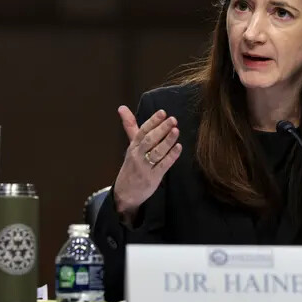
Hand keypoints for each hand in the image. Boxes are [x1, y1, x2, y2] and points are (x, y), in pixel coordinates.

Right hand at [113, 106, 181, 220]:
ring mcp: (145, 167)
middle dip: (161, 129)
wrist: (124, 193)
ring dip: (167, 141)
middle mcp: (138, 155)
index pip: (142, 131)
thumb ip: (130, 126)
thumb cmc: (131, 166)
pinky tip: (179, 147)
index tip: (162, 112)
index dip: (152, 121)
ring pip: (156, 152)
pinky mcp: (153, 178)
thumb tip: (122, 107)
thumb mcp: (131, 145)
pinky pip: (163, 165)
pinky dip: (171, 156)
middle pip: (149, 140)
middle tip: (173, 119)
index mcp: (133, 146)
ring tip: (176, 130)